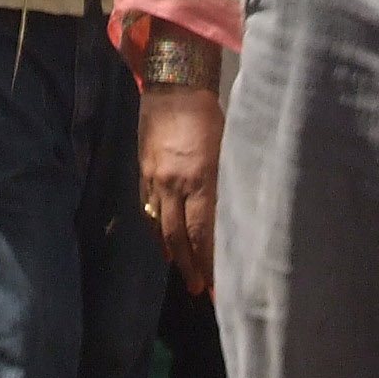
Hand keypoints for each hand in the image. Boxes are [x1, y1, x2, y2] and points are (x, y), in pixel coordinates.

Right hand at [138, 83, 223, 290]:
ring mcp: (155, 179)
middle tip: (200, 290)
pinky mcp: (143, 171)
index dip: (210, 262)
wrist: (173, 86)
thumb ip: (226, 183)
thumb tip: (235, 216)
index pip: (204, 232)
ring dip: (172, 252)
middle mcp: (174, 184)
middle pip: (178, 237)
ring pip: (160, 226)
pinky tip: (163, 241)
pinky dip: (156, 229)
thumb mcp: (227, 149)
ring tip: (184, 272)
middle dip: (189, 266)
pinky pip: (148, 208)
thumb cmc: (210, 115)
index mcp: (200, 178)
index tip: (220, 285)